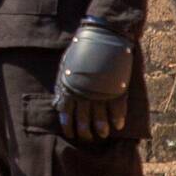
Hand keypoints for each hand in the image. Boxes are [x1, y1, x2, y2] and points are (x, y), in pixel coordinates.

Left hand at [53, 20, 133, 141]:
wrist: (102, 38)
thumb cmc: (80, 52)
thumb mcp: (64, 68)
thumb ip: (62, 87)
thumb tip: (58, 104)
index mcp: (69, 91)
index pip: (66, 116)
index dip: (69, 127)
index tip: (72, 134)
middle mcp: (84, 96)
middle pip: (83, 122)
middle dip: (84, 132)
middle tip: (87, 137)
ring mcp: (101, 95)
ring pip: (100, 120)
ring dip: (101, 129)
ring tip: (102, 134)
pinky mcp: (117, 91)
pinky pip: (118, 111)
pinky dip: (117, 120)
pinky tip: (118, 126)